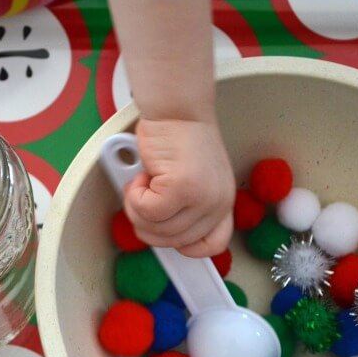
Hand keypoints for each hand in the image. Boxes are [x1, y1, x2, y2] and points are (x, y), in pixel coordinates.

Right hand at [124, 118, 235, 257]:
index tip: (166, 236)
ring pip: (156, 229)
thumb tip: (159, 231)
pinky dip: (134, 196)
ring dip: (138, 207)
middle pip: (174, 242)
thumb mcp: (194, 178)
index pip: (212, 245)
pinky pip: (146, 212)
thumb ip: (184, 207)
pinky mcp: (181, 188)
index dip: (185, 248)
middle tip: (141, 198)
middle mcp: (217, 203)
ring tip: (141, 183)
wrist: (175, 108)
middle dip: (148, 224)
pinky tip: (140, 176)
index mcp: (222, 202)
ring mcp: (201, 198)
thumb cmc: (178, 137)